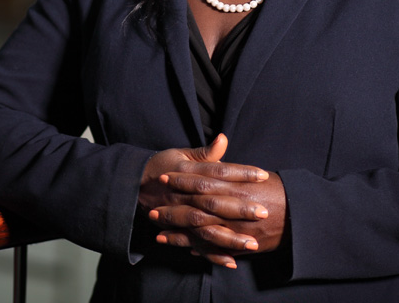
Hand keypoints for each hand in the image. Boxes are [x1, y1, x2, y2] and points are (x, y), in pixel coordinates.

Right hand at [138, 134, 285, 268]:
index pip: (218, 172)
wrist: (134, 184)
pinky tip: (232, 261)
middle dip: (239, 209)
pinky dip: (212, 254)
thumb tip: (223, 138)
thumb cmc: (163, 166)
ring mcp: (180, 214)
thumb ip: (205, 152)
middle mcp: (184, 194)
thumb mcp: (181, 154)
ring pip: (205, 227)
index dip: (241, 173)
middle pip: (214, 202)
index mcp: (188, 172)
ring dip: (229, 237)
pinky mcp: (176, 230)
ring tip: (253, 244)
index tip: (263, 176)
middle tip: (264, 212)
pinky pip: (196, 244)